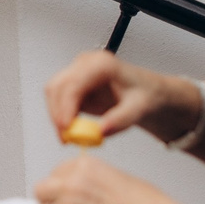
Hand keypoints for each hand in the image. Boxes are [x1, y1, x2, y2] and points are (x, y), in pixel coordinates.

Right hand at [45, 48, 201, 141]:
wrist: (151, 93)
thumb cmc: (148, 95)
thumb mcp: (140, 108)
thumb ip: (120, 120)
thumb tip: (100, 131)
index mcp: (101, 64)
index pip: (73, 84)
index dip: (65, 107)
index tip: (66, 130)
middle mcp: (86, 64)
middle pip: (57, 87)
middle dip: (57, 114)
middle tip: (66, 139)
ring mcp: (78, 72)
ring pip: (53, 92)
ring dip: (56, 116)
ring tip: (70, 138)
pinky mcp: (75, 83)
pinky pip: (58, 99)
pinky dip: (61, 116)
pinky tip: (72, 130)